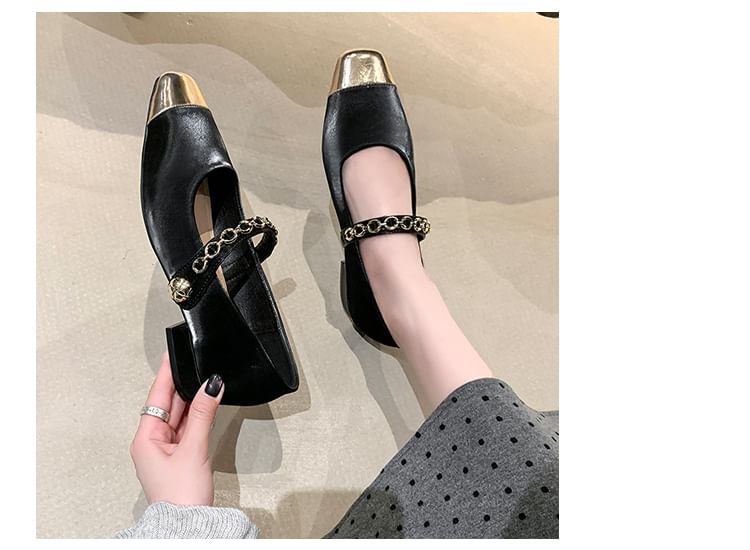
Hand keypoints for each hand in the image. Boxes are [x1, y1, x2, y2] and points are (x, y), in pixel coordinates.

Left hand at [129, 354, 224, 505]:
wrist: (189, 526)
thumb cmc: (181, 496)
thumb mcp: (193, 449)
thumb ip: (203, 414)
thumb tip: (211, 385)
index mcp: (145, 439)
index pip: (156, 396)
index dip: (166, 374)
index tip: (171, 353)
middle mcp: (153, 443)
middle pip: (168, 404)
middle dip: (184, 384)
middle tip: (196, 362)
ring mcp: (167, 450)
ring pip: (180, 415)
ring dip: (194, 400)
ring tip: (207, 381)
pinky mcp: (181, 457)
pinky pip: (188, 428)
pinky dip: (198, 416)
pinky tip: (207, 405)